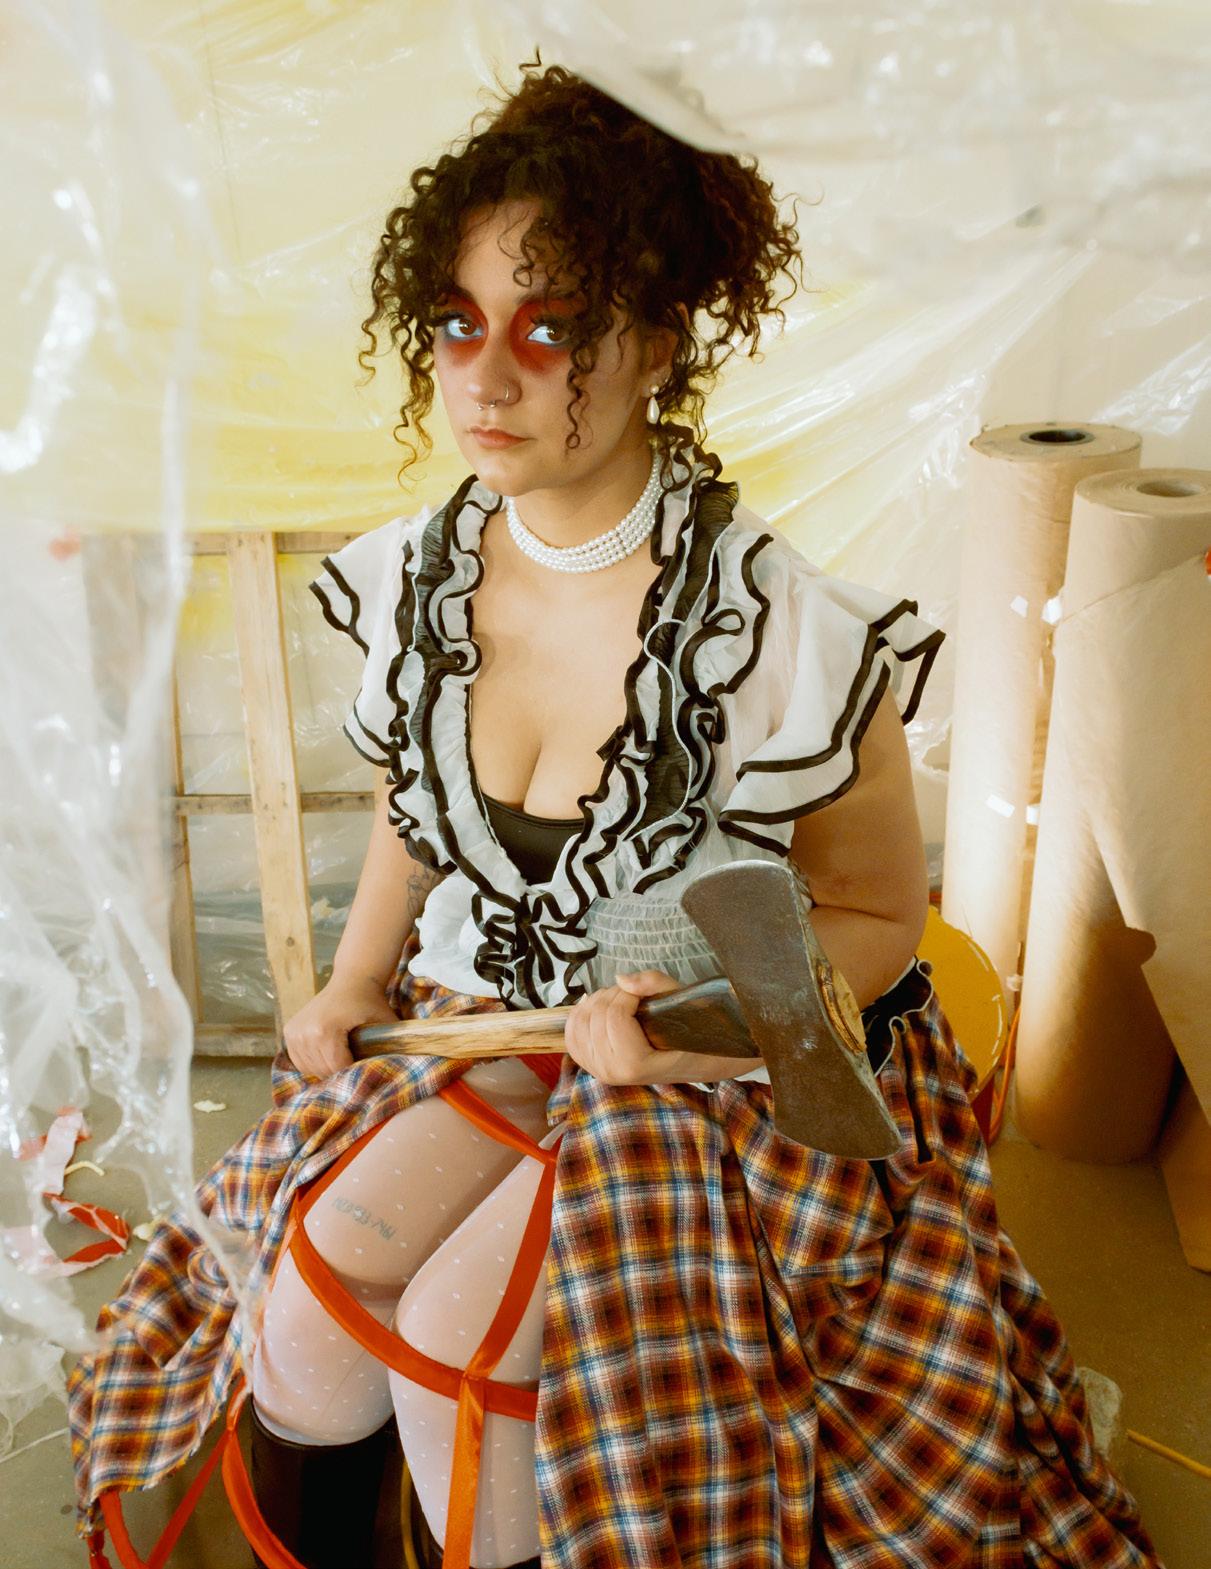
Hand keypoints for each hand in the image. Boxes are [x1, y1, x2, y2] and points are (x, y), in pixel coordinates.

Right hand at [282, 974, 398, 1079]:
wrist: (351, 979)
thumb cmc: (371, 1002)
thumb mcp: (386, 1023)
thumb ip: (391, 1046)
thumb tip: (398, 1071)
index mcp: (325, 1030)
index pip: (337, 1068)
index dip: (353, 1072)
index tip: (365, 1068)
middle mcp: (305, 1032)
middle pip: (322, 1069)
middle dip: (340, 1072)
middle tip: (354, 1064)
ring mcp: (294, 1032)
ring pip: (310, 1068)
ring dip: (326, 1068)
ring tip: (342, 1058)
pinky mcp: (289, 1031)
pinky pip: (300, 1060)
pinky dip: (313, 1062)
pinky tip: (327, 1055)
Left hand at [563, 969, 687, 1085]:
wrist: (690, 1061)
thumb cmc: (688, 1034)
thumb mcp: (681, 1002)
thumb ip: (653, 984)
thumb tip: (621, 979)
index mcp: (636, 1065)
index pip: (615, 1017)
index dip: (627, 996)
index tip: (643, 994)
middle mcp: (612, 1072)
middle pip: (595, 1016)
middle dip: (612, 995)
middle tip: (631, 994)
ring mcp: (597, 1070)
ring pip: (579, 1021)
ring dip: (597, 1002)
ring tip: (617, 1000)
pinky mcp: (589, 1063)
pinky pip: (571, 1033)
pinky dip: (580, 1013)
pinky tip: (597, 1007)